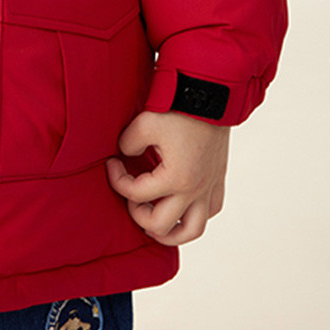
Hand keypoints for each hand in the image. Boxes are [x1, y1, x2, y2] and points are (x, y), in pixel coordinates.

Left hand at [106, 109, 228, 245]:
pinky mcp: (217, 182)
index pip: (135, 194)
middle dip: (138, 214)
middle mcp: (194, 191)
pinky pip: (209, 213)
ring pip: (192, 231)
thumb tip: (124, 155)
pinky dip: (193, 216)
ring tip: (153, 222)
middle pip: (160, 225)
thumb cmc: (180, 109)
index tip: (111, 163)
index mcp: (175, 179)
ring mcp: (208, 189)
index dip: (116, 180)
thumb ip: (128, 144)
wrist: (211, 97)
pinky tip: (180, 207)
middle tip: (131, 196)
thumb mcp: (144, 123)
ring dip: (169, 232)